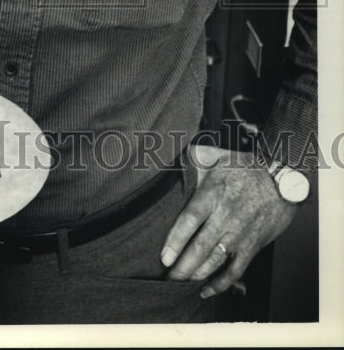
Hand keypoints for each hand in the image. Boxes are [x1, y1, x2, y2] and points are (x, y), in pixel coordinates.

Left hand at [160, 145, 296, 297]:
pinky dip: (221, 283)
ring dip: (196, 275)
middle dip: (181, 266)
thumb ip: (194, 160)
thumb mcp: (217, 156)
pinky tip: (207, 291)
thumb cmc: (246, 166)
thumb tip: (174, 157)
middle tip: (167, 278)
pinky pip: (235, 270)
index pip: (189, 221)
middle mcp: (225, 217)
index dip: (175, 241)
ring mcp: (239, 233)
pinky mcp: (253, 245)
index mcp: (213, 194)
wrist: (282, 178)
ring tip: (180, 284)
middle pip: (199, 247)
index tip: (164, 257)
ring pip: (214, 260)